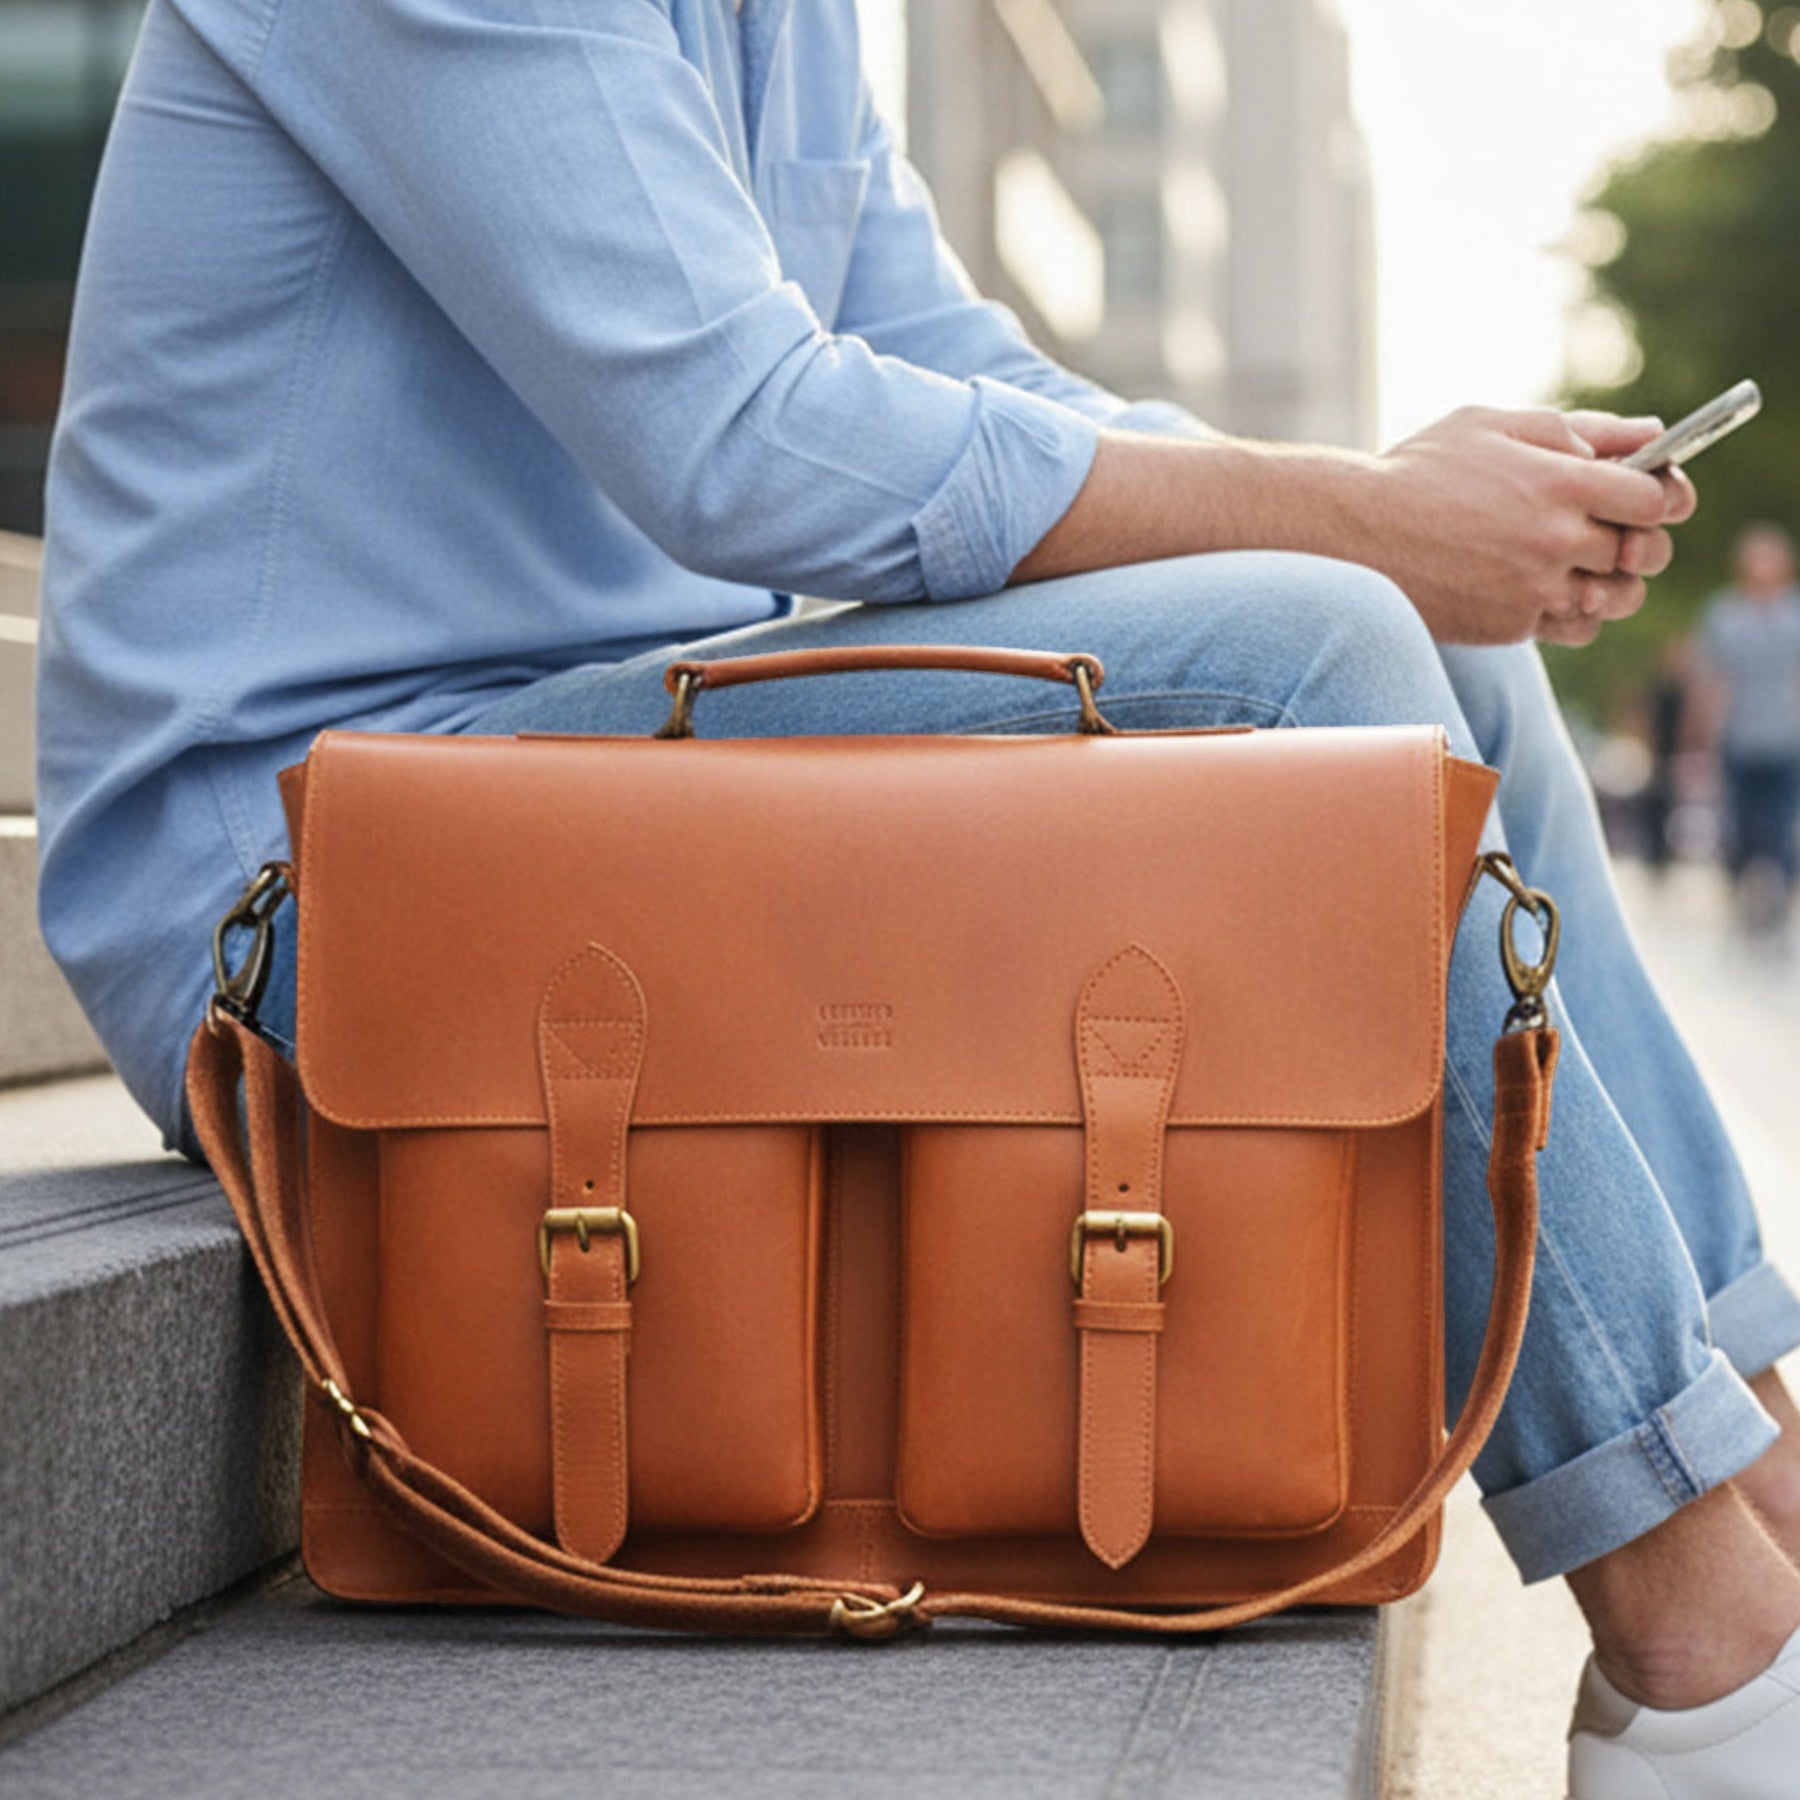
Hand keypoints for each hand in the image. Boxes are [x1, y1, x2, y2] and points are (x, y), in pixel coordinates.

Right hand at [1366, 407, 1694, 644]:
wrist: (1350, 536)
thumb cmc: (1418, 471)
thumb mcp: (1492, 425)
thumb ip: (1578, 429)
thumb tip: (1650, 433)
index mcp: (1561, 481)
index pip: (1656, 498)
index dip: (1661, 495)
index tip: (1645, 494)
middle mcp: (1555, 539)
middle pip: (1643, 551)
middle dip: (1635, 540)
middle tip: (1611, 530)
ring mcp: (1533, 588)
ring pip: (1614, 598)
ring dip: (1610, 582)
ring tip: (1578, 563)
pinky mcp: (1509, 625)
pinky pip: (1572, 626)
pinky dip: (1570, 609)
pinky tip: (1544, 587)